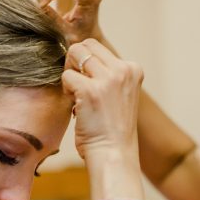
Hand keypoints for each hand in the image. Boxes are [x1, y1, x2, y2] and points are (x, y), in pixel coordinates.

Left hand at [62, 39, 143, 159]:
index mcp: (133, 69)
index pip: (98, 47)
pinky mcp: (91, 91)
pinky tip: (76, 106)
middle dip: (75, 62)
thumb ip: (107, 73)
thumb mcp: (119, 93)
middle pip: (85, 45)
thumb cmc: (111, 128)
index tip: (90, 85)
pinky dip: (66, 91)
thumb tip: (78, 51)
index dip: (86, 63)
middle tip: (78, 86)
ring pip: (75, 54)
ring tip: (78, 96)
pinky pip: (67, 76)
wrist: (114, 154)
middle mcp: (123, 70)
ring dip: (70, 75)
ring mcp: (108, 79)